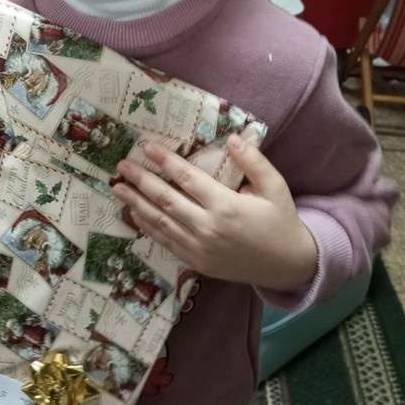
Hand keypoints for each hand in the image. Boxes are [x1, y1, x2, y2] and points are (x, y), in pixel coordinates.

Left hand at [113, 134, 318, 291]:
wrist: (287, 266)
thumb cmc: (281, 221)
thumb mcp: (275, 187)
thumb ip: (254, 162)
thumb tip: (232, 138)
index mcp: (226, 206)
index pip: (187, 179)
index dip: (165, 161)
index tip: (146, 147)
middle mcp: (208, 228)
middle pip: (166, 200)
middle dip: (141, 181)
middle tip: (121, 166)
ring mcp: (200, 248)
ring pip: (160, 222)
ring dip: (136, 204)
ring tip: (117, 188)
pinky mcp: (197, 263)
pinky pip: (166, 242)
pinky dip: (148, 227)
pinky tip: (135, 214)